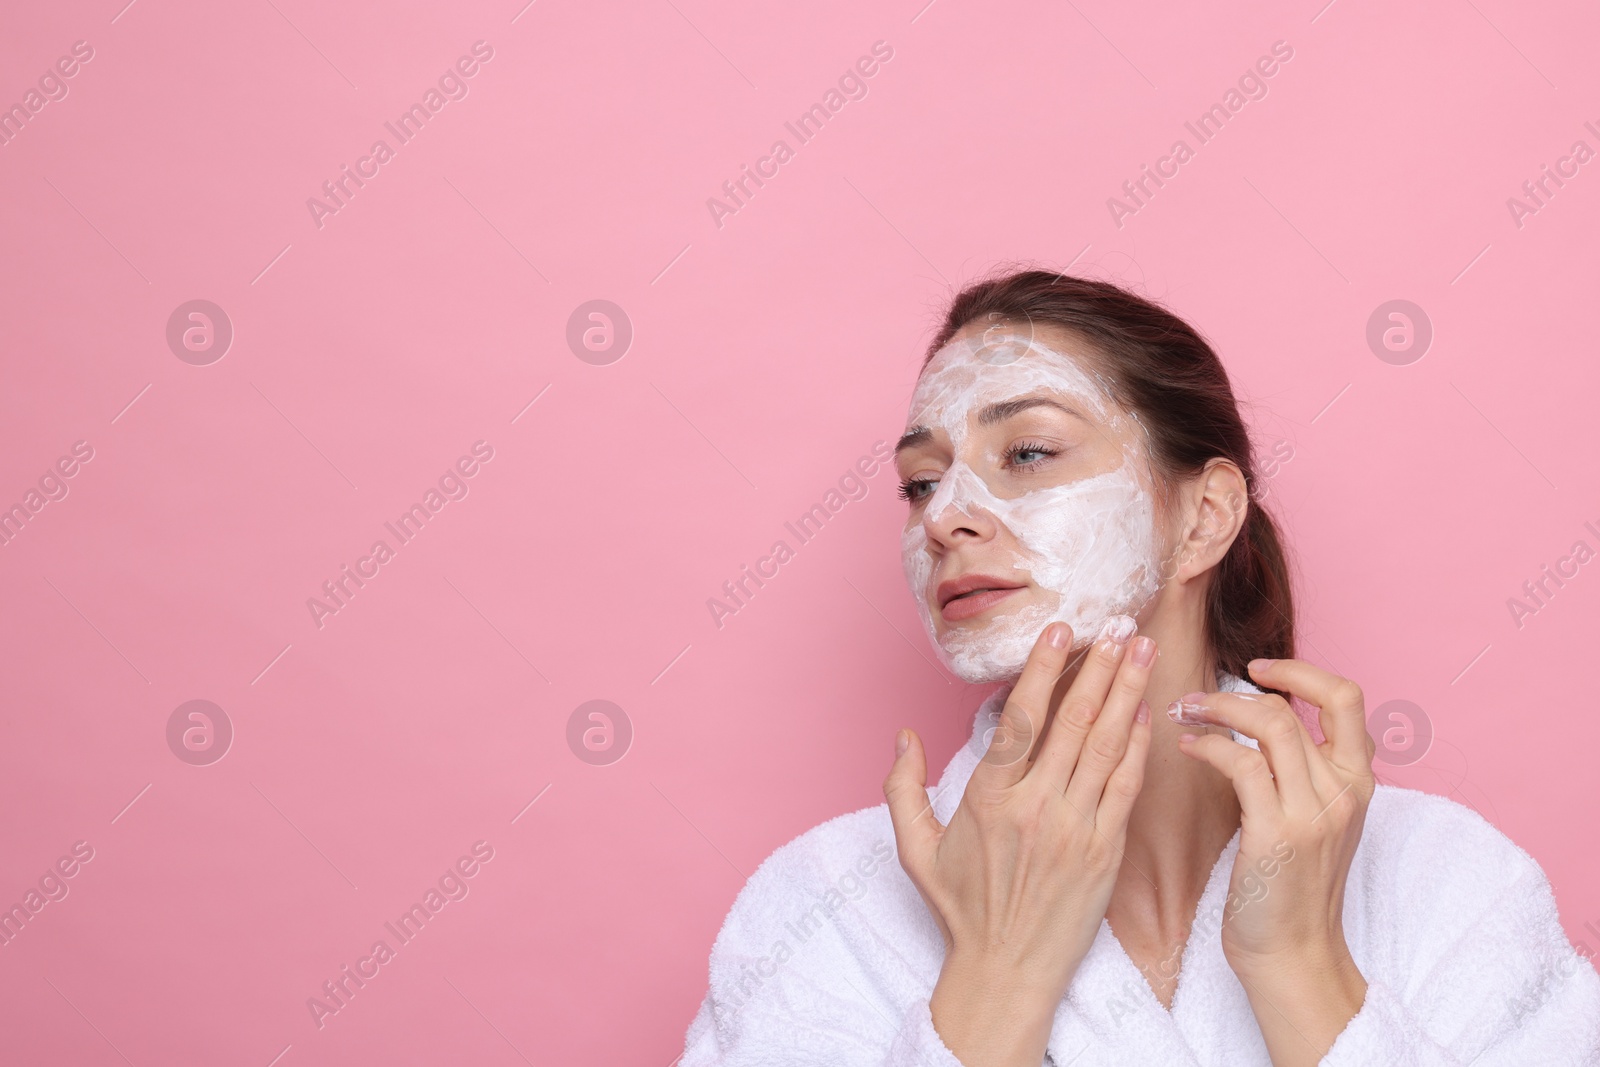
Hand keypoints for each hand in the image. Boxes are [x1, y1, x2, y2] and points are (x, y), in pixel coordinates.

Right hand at [883, 616, 1156, 1066]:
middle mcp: (1036, 806)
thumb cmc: (960, 909)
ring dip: (1127, 691)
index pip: (1021, 719)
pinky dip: (1138, 745)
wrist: (1006, 971)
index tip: (1061, 630)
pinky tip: (1146, 711)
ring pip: (1107, 745)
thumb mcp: (915, 848)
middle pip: (1075, 721)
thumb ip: (904, 787)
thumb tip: (904, 735)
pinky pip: (1127, 786)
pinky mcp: (1107, 850)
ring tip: (1141, 649)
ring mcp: (1077, 828)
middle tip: (1118, 624)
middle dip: (1100, 666)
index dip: (1043, 670)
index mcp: (989, 799)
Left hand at [1172, 658, 1375, 1064]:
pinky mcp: (1278, 834)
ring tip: (1180, 713)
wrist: (1294, 955)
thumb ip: (1303, 771)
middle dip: (1232, 693)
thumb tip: (1261, 717)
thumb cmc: (1289, 888)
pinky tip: (1186, 747)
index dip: (1301, 670)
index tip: (1257, 668)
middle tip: (1191, 698)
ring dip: (1214, 710)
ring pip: (1268, 724)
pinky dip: (1208, 744)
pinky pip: (1241, 762)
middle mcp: (1343, 791)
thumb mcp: (1314, 820)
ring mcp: (1314, 812)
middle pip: (1290, 708)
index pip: (1347, 698)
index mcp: (1358, 782)